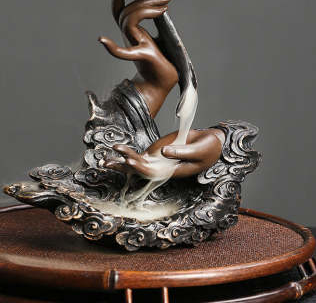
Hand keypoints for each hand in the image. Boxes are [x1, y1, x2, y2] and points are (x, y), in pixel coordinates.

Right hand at [99, 0, 177, 116]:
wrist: (162, 83)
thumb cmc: (164, 59)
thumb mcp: (162, 33)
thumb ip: (156, 19)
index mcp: (133, 31)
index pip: (121, 7)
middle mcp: (130, 36)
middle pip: (126, 12)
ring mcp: (134, 45)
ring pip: (128, 20)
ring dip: (147, 8)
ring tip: (166, 6)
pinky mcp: (142, 56)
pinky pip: (123, 53)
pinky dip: (112, 48)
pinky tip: (102, 40)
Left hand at [104, 128, 223, 178]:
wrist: (211, 142)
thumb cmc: (208, 148)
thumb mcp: (198, 149)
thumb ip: (182, 151)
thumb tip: (163, 152)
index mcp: (172, 170)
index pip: (153, 172)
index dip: (141, 168)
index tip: (130, 162)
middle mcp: (162, 167)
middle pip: (139, 170)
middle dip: (123, 166)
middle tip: (107, 161)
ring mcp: (158, 159)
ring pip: (137, 163)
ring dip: (121, 162)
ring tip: (104, 159)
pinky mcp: (156, 151)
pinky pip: (139, 154)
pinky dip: (127, 153)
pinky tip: (116, 150)